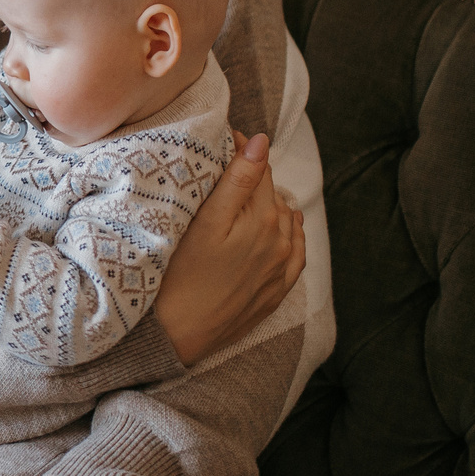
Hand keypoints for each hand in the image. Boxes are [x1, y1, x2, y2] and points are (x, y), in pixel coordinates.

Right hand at [154, 131, 303, 363]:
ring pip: (286, 222)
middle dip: (255, 178)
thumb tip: (262, 141)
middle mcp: (281, 243)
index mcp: (263, 220)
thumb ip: (238, 180)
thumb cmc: (180, 276)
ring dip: (272, 205)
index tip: (226, 140)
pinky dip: (292, 236)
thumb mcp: (205, 222)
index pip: (259, 170)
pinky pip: (296, 255)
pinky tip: (284, 229)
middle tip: (229, 167)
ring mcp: (280, 270)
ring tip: (250, 197)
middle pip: (273, 195)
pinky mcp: (275, 292)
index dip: (242, 151)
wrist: (178, 335)